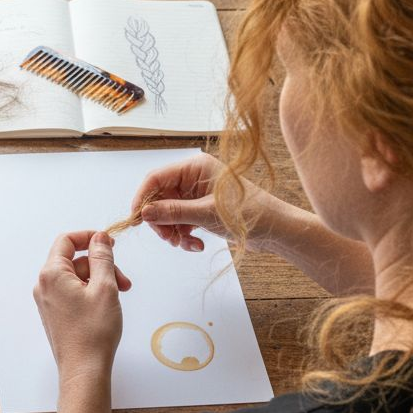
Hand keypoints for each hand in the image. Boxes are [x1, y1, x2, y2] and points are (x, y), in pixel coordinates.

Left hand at [33, 231, 132, 383]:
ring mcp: (48, 300)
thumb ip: (102, 257)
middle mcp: (44, 285)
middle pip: (75, 261)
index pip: (67, 240)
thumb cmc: (93, 332)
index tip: (109, 243)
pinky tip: (107, 304)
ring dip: (100, 280)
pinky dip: (91, 292)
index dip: (89, 237)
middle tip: (123, 280)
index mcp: (52, 274)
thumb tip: (99, 238)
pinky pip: (73, 292)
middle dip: (101, 265)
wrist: (84, 369)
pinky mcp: (55, 313)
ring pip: (76, 277)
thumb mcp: (105, 287)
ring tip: (120, 295)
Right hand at [131, 153, 286, 253]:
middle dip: (160, 220)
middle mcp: (194, 177)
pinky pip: (181, 221)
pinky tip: (195, 244)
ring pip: (169, 212)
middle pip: (160, 197)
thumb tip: (144, 212)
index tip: (136, 219)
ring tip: (184, 243)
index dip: (143, 198)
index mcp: (195, 167)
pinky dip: (183, 234)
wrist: (275, 229)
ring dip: (172, 230)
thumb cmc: (249, 214)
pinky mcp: (202, 208)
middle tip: (167, 238)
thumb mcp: (206, 214)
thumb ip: (173, 212)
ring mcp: (197, 193)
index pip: (156, 178)